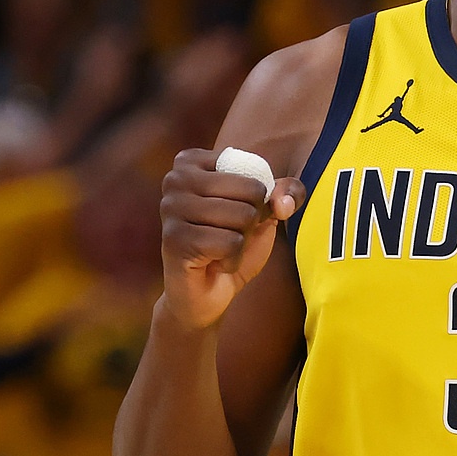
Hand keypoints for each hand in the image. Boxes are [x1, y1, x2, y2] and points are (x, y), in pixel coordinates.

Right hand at [160, 149, 303, 329]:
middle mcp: (176, 178)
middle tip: (229, 235)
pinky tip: (213, 263)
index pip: (254, 168)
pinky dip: (232, 259)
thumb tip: (281, 201)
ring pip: (242, 216)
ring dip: (242, 241)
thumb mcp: (264, 212)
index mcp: (192, 161)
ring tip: (220, 248)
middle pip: (251, 190)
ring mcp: (171, 208)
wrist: (205, 294)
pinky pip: (230, 243)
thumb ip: (285, 194)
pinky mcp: (175, 240)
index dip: (260, 197)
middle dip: (253, 220)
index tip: (237, 211)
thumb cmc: (231, 245)